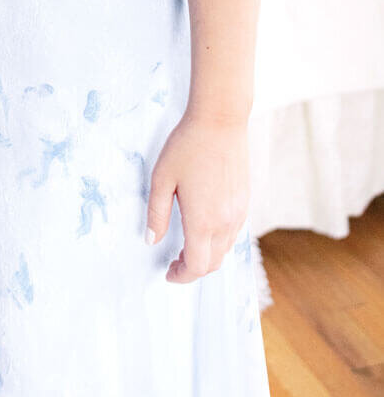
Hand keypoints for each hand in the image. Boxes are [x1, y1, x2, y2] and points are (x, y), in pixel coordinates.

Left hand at [146, 114, 249, 283]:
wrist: (220, 121)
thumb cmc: (188, 146)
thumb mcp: (162, 178)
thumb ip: (156, 214)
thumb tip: (151, 240)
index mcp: (203, 220)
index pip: (197, 266)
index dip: (182, 275)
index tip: (169, 272)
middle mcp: (225, 222)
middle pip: (213, 263)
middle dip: (193, 268)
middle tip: (174, 261)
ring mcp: (239, 212)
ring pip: (225, 249)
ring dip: (207, 255)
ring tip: (187, 246)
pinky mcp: (245, 201)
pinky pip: (233, 233)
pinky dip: (218, 241)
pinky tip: (204, 227)